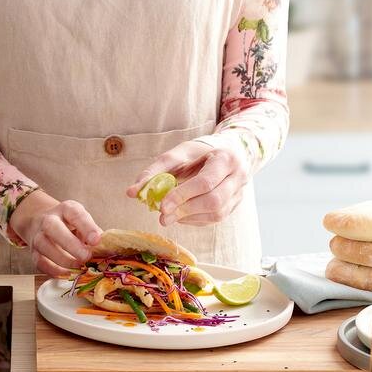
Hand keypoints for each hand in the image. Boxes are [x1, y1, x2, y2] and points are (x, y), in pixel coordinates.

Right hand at [10, 191, 102, 276]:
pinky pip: (41, 263)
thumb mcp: (82, 222)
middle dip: (70, 244)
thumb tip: (105, 248)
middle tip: (86, 257)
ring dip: (63, 260)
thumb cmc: (69, 225)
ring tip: (79, 267)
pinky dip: (54, 270)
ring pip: (45, 246)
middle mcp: (48, 220)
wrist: (42, 224)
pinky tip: (68, 273)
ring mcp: (38, 236)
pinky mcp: (34, 253)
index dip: (86, 227)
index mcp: (66, 209)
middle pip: (53, 227)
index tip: (96, 240)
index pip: (75, 214)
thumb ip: (93, 233)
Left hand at [127, 141, 248, 226]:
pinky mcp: (234, 206)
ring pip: (216, 214)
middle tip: (162, 217)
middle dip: (185, 210)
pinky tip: (181, 215)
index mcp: (225, 158)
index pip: (205, 182)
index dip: (182, 196)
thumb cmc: (198, 153)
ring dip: (189, 217)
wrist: (226, 152)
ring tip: (169, 215)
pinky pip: (215, 219)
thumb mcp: (176, 154)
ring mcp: (239, 193)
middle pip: (214, 201)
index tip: (161, 206)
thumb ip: (154, 172)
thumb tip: (132, 193)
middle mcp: (238, 176)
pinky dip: (194, 220)